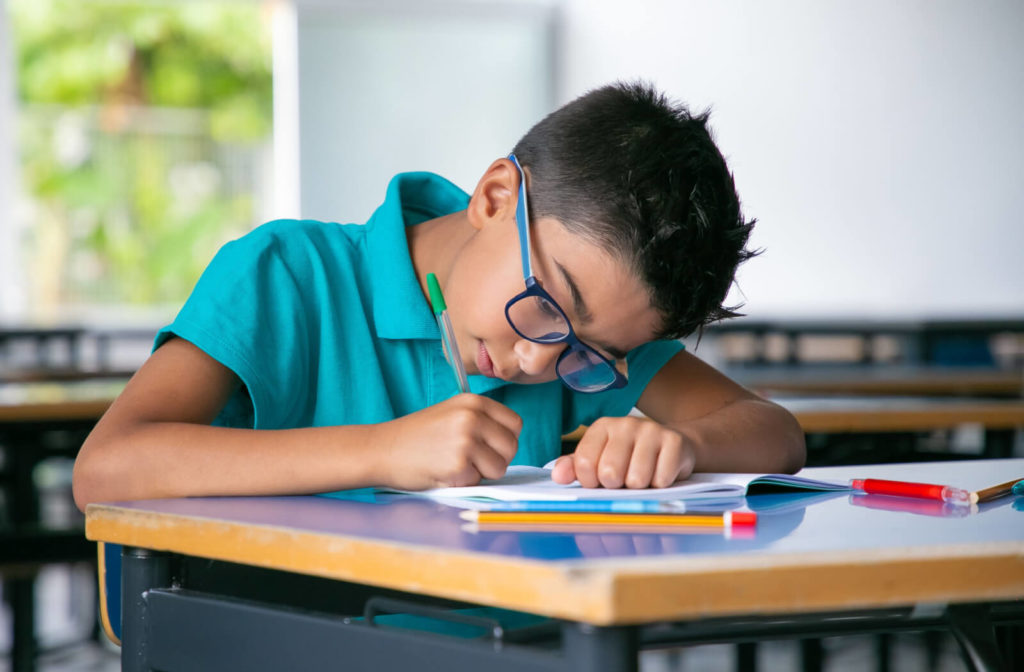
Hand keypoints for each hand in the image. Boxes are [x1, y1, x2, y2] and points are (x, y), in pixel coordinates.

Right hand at [375, 394, 521, 490]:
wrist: (382, 449)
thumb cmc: (417, 436)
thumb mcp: (451, 414)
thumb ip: (481, 422)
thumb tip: (510, 444)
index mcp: (474, 401)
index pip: (515, 424)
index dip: (504, 440)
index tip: (487, 447)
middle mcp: (473, 416)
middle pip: (511, 447)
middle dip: (496, 460)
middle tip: (470, 461)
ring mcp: (466, 439)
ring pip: (499, 468)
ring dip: (481, 474)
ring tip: (455, 465)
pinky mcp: (459, 464)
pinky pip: (478, 481)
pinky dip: (463, 482)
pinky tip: (443, 472)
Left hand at [550, 416, 695, 488]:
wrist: (674, 447)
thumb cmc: (630, 458)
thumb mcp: (600, 459)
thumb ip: (574, 467)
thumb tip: (558, 476)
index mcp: (602, 427)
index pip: (584, 463)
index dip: (591, 482)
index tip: (599, 481)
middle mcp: (625, 424)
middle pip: (610, 473)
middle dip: (616, 485)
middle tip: (624, 479)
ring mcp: (651, 430)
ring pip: (636, 479)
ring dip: (640, 487)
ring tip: (643, 476)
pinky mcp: (674, 441)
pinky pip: (661, 479)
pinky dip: (660, 485)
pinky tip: (660, 473)